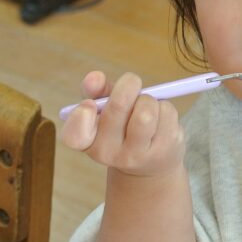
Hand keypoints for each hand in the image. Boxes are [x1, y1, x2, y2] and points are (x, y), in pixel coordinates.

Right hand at [61, 71, 183, 177]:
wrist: (151, 164)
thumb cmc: (122, 128)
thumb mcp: (104, 111)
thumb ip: (96, 92)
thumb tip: (95, 77)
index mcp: (88, 142)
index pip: (75, 135)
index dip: (81, 116)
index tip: (89, 104)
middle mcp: (110, 154)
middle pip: (118, 106)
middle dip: (128, 85)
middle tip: (132, 83)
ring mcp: (139, 155)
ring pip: (146, 108)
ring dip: (149, 99)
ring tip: (147, 108)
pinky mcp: (165, 150)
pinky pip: (167, 112)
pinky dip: (165, 108)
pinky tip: (160, 120)